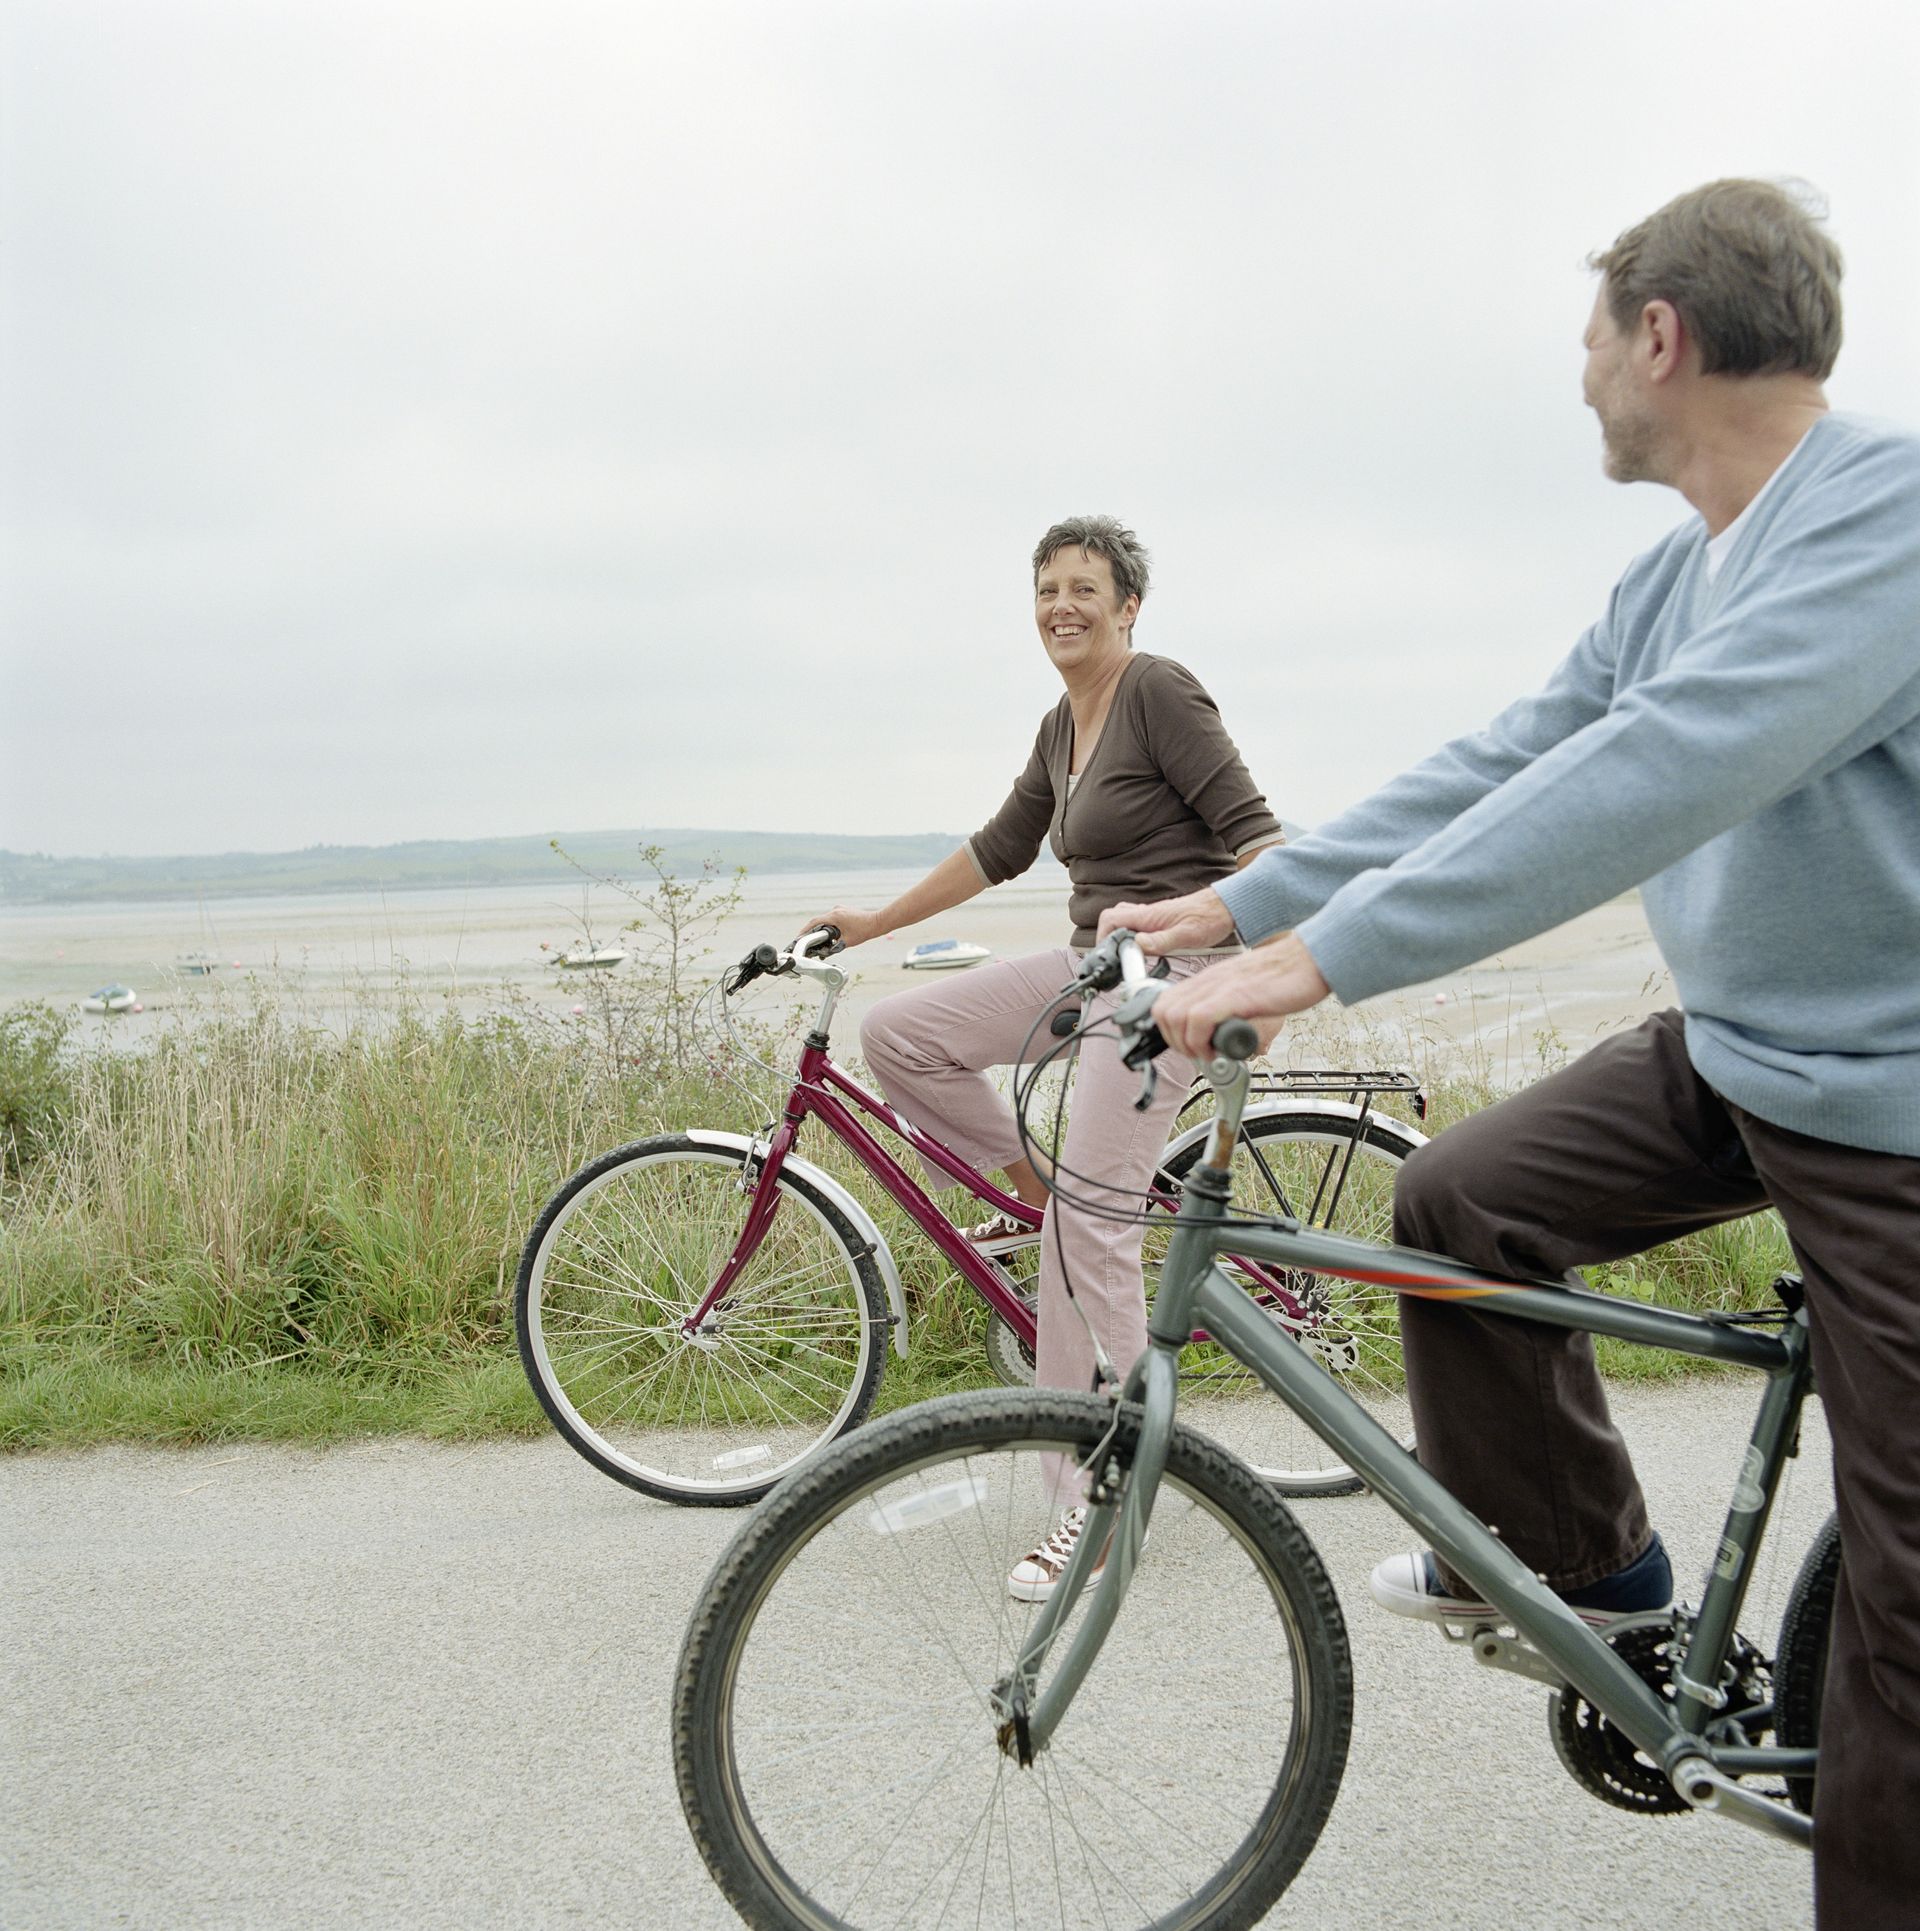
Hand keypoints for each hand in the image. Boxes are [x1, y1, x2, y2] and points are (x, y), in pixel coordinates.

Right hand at [793, 906, 886, 950]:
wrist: (876, 922)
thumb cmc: (864, 931)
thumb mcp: (847, 942)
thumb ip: (834, 946)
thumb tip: (824, 952)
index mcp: (835, 916)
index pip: (815, 922)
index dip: (805, 930)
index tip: (799, 936)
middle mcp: (836, 910)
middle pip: (818, 920)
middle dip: (811, 930)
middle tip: (805, 940)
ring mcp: (840, 909)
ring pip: (825, 919)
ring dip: (821, 927)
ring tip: (817, 938)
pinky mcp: (843, 910)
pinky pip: (831, 918)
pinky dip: (828, 925)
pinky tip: (828, 933)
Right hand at [1097, 887, 1235, 955]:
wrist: (1228, 907)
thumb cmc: (1211, 917)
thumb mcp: (1187, 935)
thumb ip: (1161, 941)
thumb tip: (1137, 945)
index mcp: (1149, 916)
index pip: (1111, 918)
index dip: (1103, 936)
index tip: (1109, 955)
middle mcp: (1148, 914)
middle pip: (1113, 919)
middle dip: (1108, 938)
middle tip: (1117, 958)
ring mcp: (1154, 917)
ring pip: (1125, 922)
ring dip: (1121, 938)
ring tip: (1130, 957)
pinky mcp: (1162, 921)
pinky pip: (1139, 926)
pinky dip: (1135, 938)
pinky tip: (1147, 951)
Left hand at [1149, 933, 1330, 1057]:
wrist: (1312, 960)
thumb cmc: (1287, 978)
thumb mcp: (1246, 991)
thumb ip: (1229, 1009)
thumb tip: (1223, 1036)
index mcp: (1210, 979)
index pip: (1166, 1003)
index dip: (1170, 1031)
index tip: (1189, 1047)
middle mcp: (1209, 980)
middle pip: (1163, 1011)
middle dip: (1174, 1041)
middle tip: (1199, 1054)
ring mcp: (1220, 985)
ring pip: (1175, 1016)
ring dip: (1187, 1045)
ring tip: (1209, 1054)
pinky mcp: (1236, 994)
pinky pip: (1199, 1019)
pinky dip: (1201, 1042)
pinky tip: (1220, 1050)